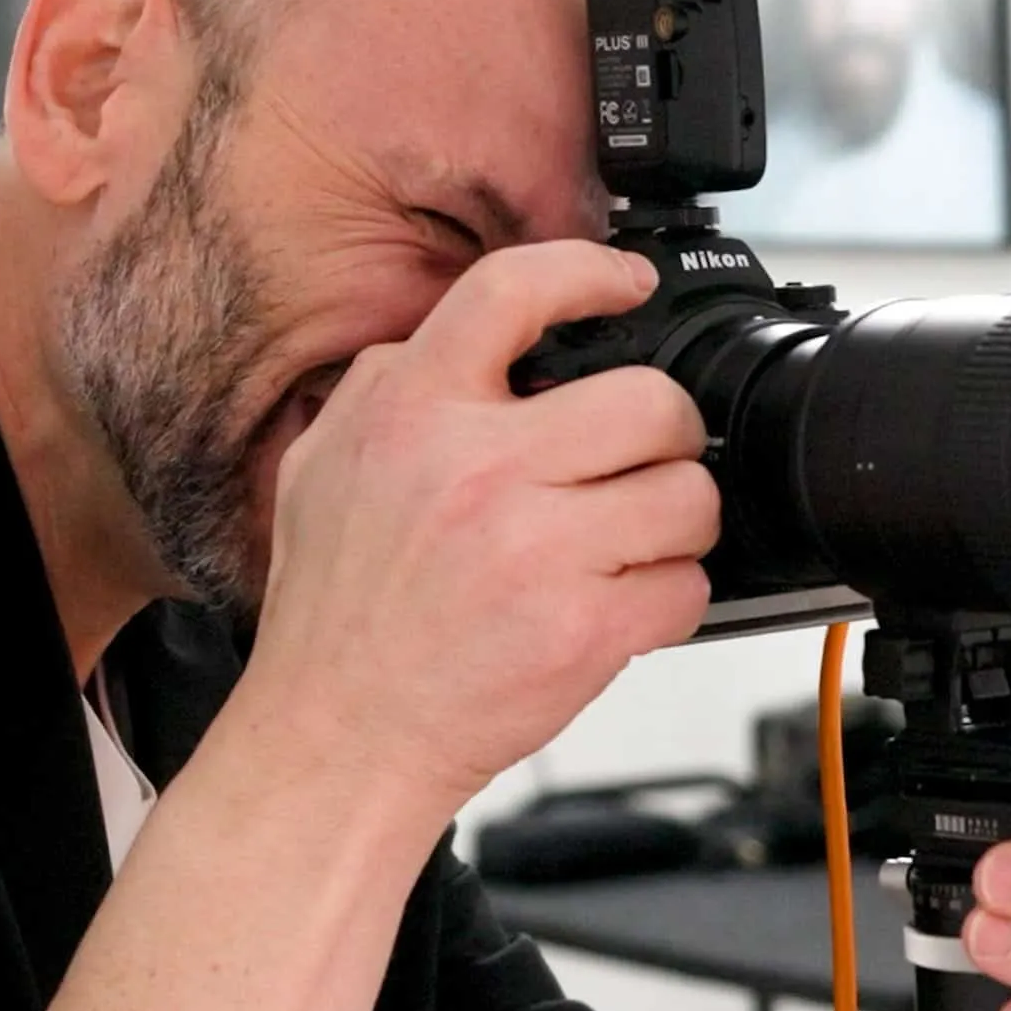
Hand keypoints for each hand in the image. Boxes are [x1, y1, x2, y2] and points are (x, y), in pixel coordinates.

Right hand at [237, 240, 716, 815]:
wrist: (338, 737)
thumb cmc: (336, 615)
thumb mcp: (323, 467)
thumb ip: (393, 388)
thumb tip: (476, 339)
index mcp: (412, 412)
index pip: (513, 292)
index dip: (588, 273)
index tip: (629, 283)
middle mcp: (479, 469)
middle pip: (650, 402)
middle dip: (664, 436)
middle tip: (642, 463)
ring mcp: (538, 550)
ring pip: (687, 496)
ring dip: (675, 524)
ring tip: (629, 546)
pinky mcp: (584, 628)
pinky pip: (686, 586)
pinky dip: (668, 600)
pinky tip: (619, 609)